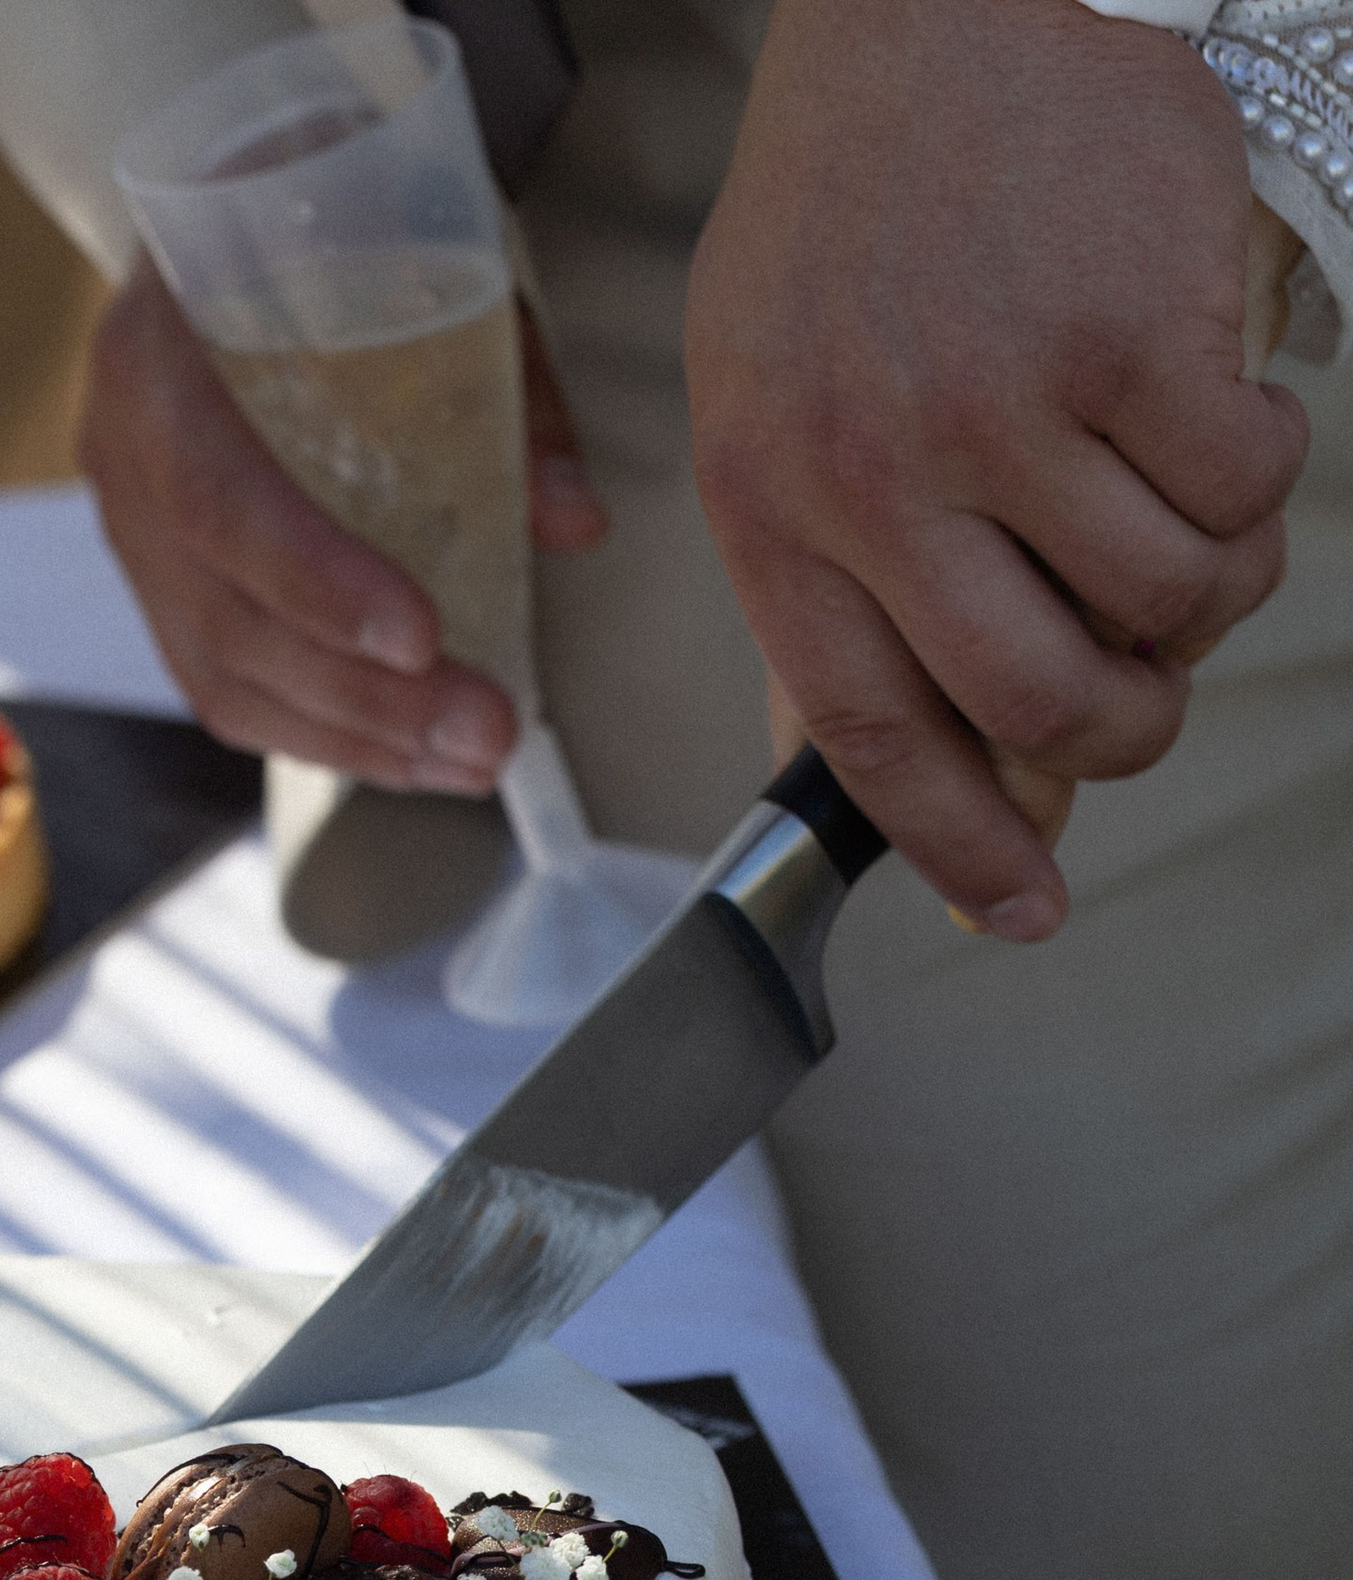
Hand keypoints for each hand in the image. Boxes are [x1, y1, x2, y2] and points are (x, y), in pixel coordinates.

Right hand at [78, 255, 607, 791]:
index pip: (216, 495)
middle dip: (365, 698)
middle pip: (227, 616)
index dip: (315, 581)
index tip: (423, 636)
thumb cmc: (318, 227)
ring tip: (460, 762)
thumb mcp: (414, 259)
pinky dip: (317, 732)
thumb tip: (572, 518)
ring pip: (221, 675)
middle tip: (484, 733)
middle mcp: (122, 449)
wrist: (223, 209)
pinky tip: (400, 754)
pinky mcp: (154, 583)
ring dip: (352, 738)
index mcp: (157, 352)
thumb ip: (497, 386)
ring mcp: (127, 528)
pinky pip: (222, 686)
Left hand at [689, 0, 1305, 937]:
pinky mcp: (1136, 328)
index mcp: (772, 502)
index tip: (1023, 913)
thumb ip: (841, 584)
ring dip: (1206, 602)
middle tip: (1148, 697)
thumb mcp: (773, 404)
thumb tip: (947, 774)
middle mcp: (879, 469)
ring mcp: (1009, 399)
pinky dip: (1257, 483)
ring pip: (1165, 605)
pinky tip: (1217, 418)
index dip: (961, 846)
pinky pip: (1242, 492)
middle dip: (1125, 733)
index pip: (872, 737)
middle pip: (1042, 699)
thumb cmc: (855, 216)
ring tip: (1184, 530)